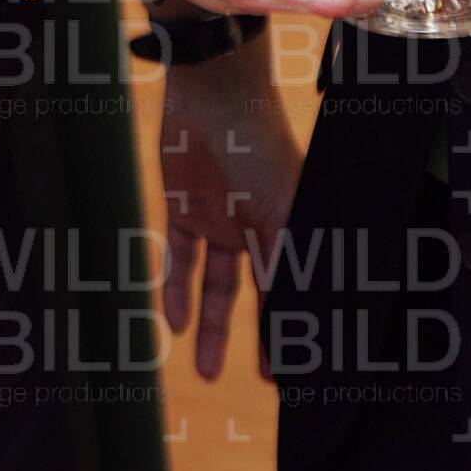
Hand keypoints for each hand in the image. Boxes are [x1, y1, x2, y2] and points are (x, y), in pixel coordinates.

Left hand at [159, 31, 301, 381]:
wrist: (209, 91)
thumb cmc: (258, 142)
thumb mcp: (279, 208)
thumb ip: (284, 263)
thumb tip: (295, 318)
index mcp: (290, 220)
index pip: (292, 284)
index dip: (291, 326)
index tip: (292, 371)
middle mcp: (257, 222)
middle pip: (259, 291)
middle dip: (259, 336)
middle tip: (262, 380)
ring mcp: (220, 216)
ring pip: (219, 284)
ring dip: (213, 327)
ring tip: (207, 372)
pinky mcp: (184, 207)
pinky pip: (181, 259)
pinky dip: (177, 290)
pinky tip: (175, 324)